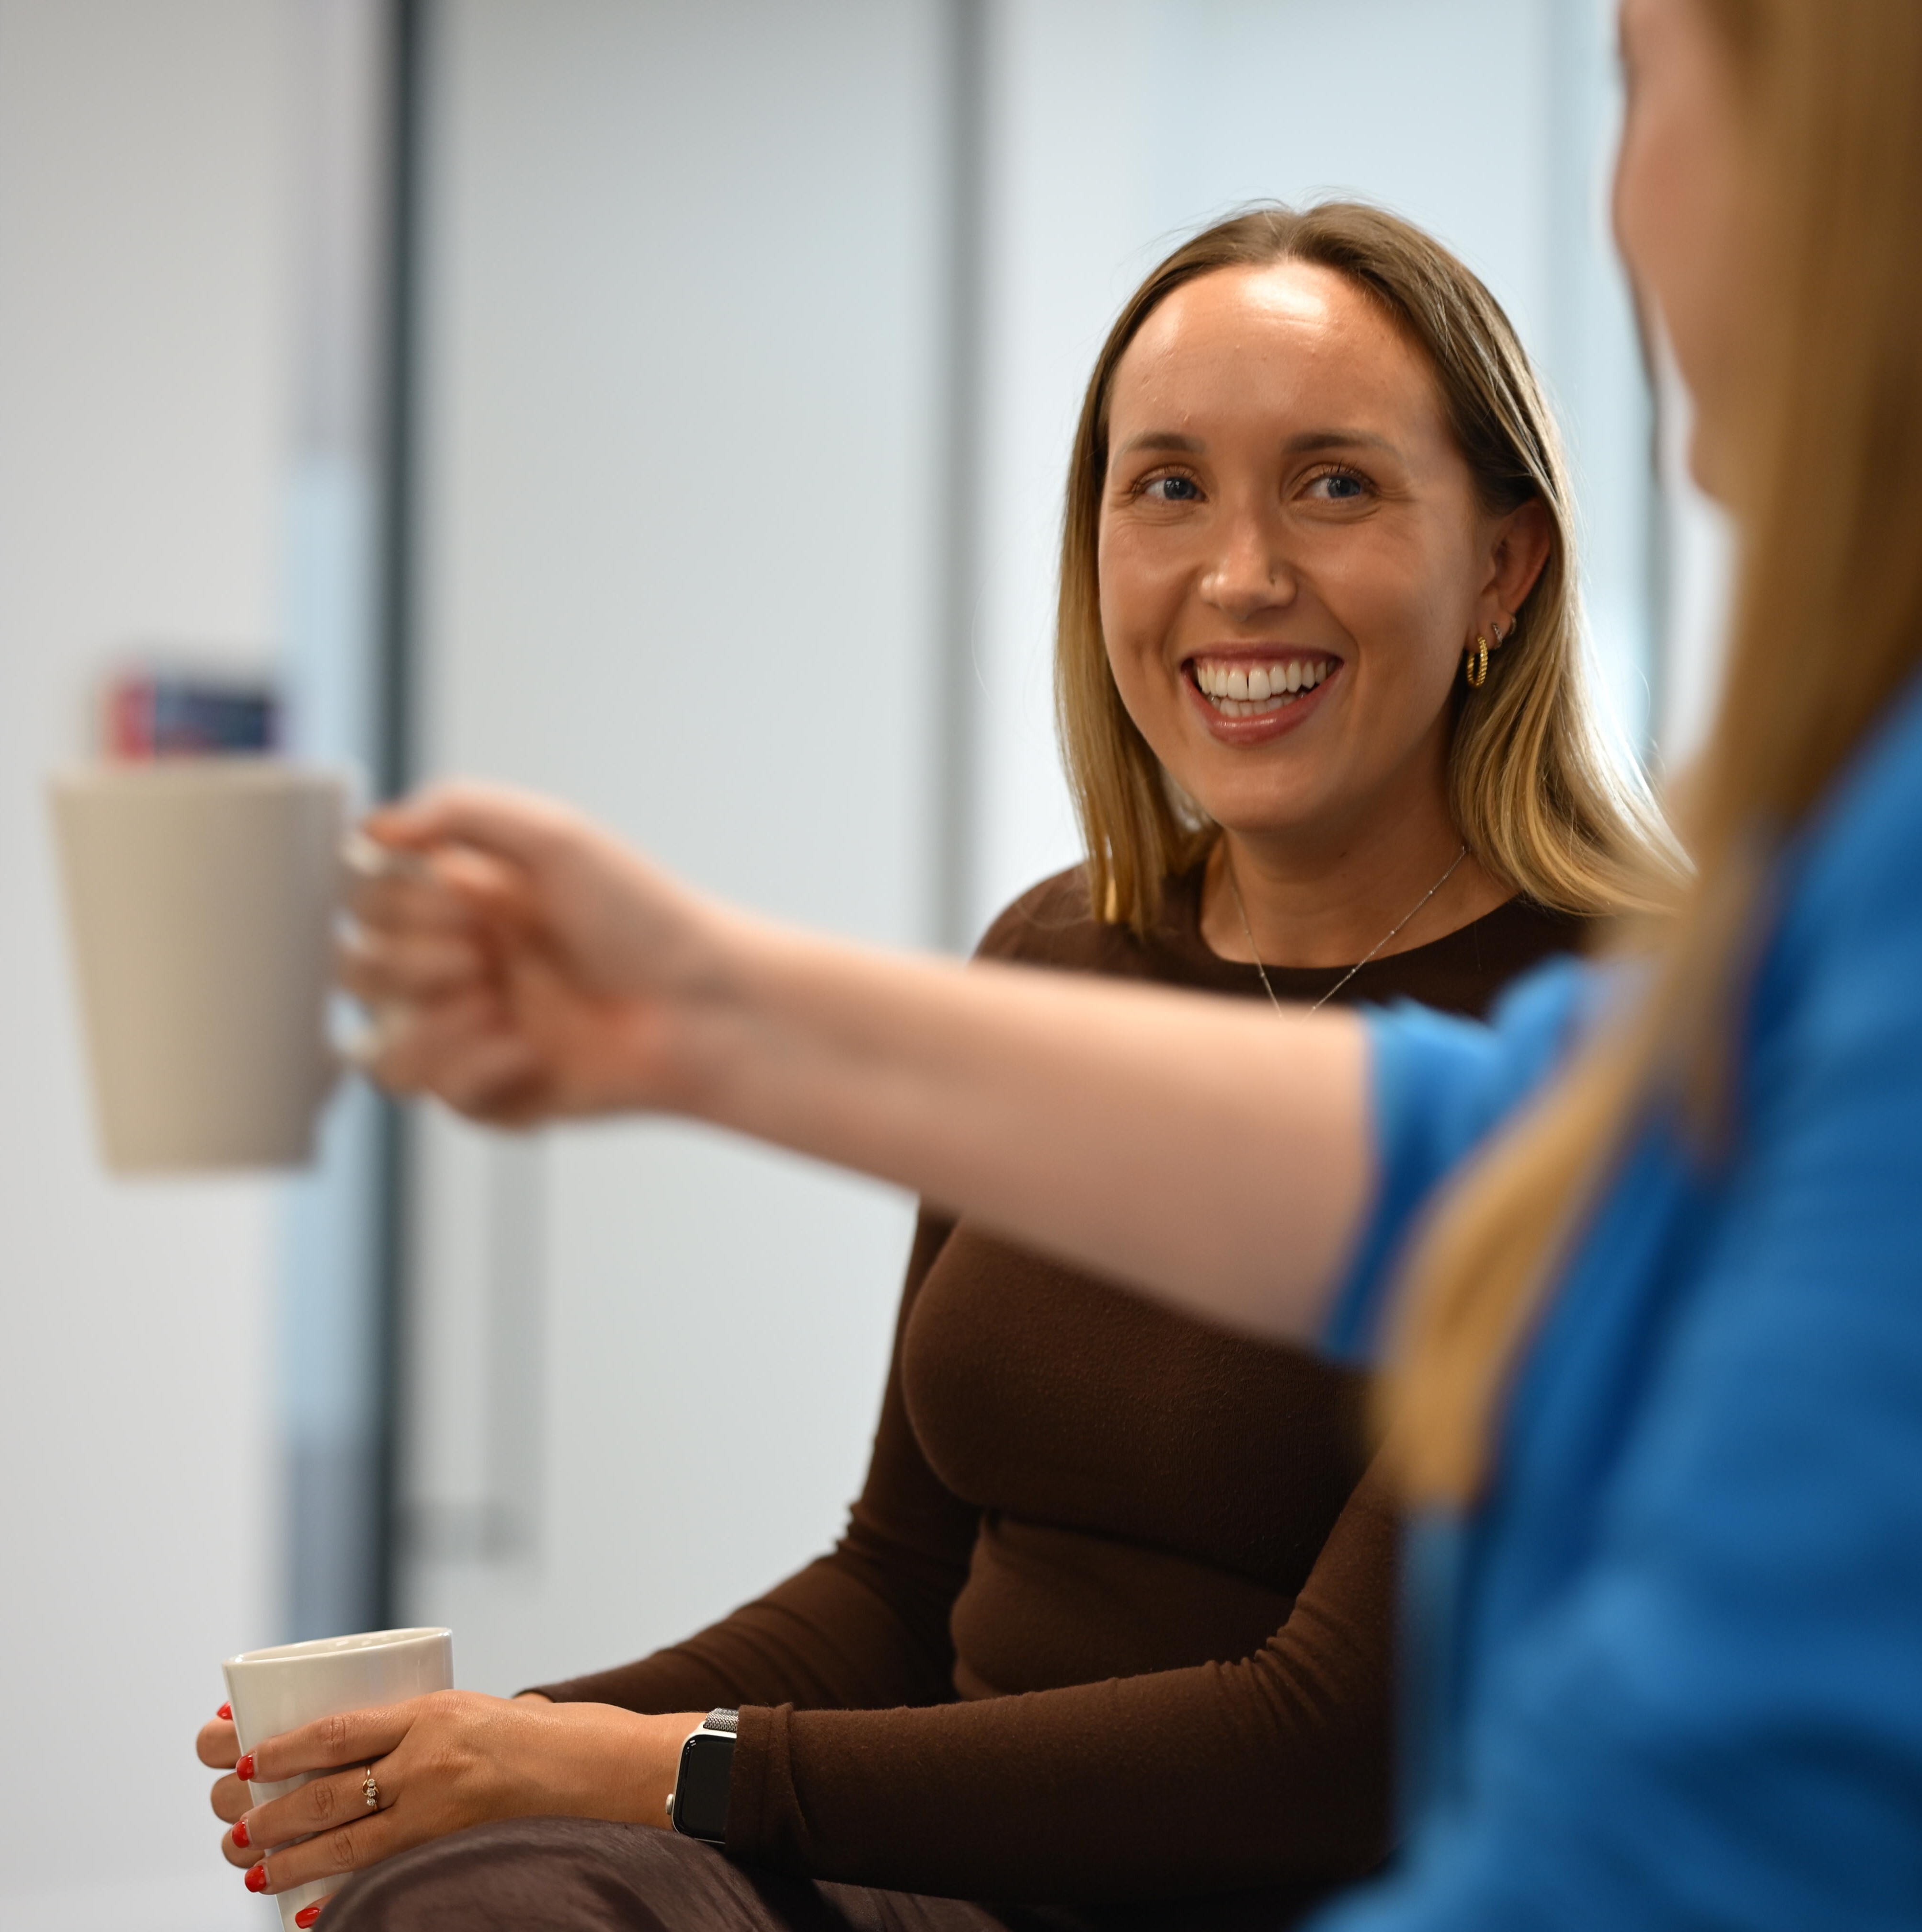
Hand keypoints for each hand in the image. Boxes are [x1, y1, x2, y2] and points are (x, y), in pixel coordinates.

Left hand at [199, 1689, 702, 1906]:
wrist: (606, 1771)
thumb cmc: (545, 1740)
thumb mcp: (479, 1715)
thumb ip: (426, 1735)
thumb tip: (366, 1757)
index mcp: (434, 1712)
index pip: (337, 1730)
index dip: (281, 1748)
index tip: (242, 1758)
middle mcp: (431, 1758)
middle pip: (327, 1790)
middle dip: (269, 1812)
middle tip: (234, 1827)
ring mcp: (441, 1807)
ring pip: (343, 1838)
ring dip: (288, 1857)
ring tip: (251, 1867)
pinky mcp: (454, 1846)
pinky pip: (380, 1876)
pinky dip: (337, 1897)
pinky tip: (306, 1914)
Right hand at [340, 783, 731, 1124]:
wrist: (702, 1007)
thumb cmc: (643, 917)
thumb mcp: (556, 834)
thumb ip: (458, 810)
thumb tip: (373, 829)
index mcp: (461, 901)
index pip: (359, 901)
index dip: (390, 902)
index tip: (461, 894)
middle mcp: (457, 965)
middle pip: (355, 972)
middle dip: (414, 960)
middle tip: (487, 953)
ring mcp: (472, 1034)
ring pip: (375, 1048)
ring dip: (433, 1023)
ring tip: (501, 1005)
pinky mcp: (496, 1094)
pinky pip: (439, 1096)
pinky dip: (480, 1070)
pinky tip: (534, 1052)